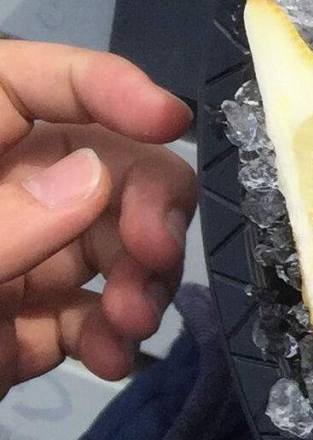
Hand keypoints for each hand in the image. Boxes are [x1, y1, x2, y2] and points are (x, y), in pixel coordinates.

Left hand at [0, 41, 195, 392]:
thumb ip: (5, 220)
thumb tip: (94, 176)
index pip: (30, 81)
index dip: (107, 86)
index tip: (170, 121)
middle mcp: (2, 191)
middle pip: (103, 163)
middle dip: (148, 204)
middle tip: (154, 251)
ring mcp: (17, 258)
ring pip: (115, 241)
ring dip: (142, 279)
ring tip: (128, 322)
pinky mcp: (26, 326)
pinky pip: (91, 316)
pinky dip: (114, 338)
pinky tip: (109, 359)